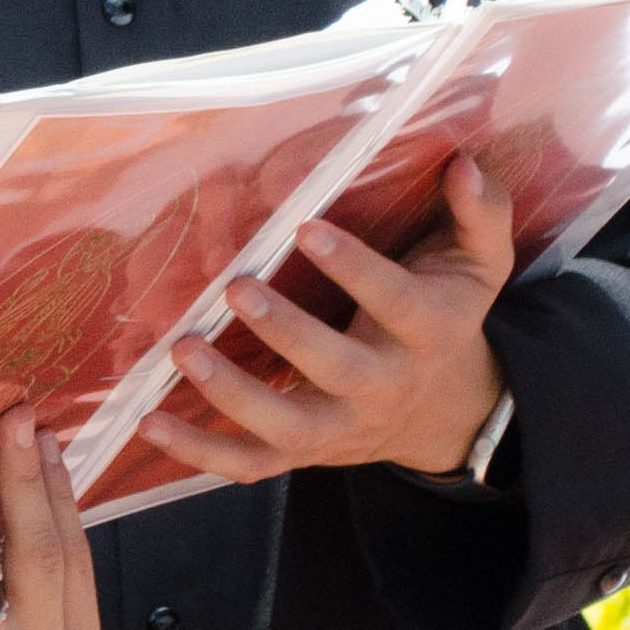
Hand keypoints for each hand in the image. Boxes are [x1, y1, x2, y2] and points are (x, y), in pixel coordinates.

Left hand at [148, 156, 515, 483]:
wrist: (448, 413)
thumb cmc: (447, 317)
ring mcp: (340, 427)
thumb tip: (463, 164)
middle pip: (337, 369)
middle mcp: (383, 386)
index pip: (394, 302)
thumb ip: (479, 212)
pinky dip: (199, 452)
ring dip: (232, 394)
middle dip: (286, 332)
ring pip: (287, 425)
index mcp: (426, 332)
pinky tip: (150, 421)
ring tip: (182, 348)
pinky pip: (250, 465)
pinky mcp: (304, 453)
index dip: (354, 268)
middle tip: (237, 287)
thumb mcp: (479, 265)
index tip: (306, 227)